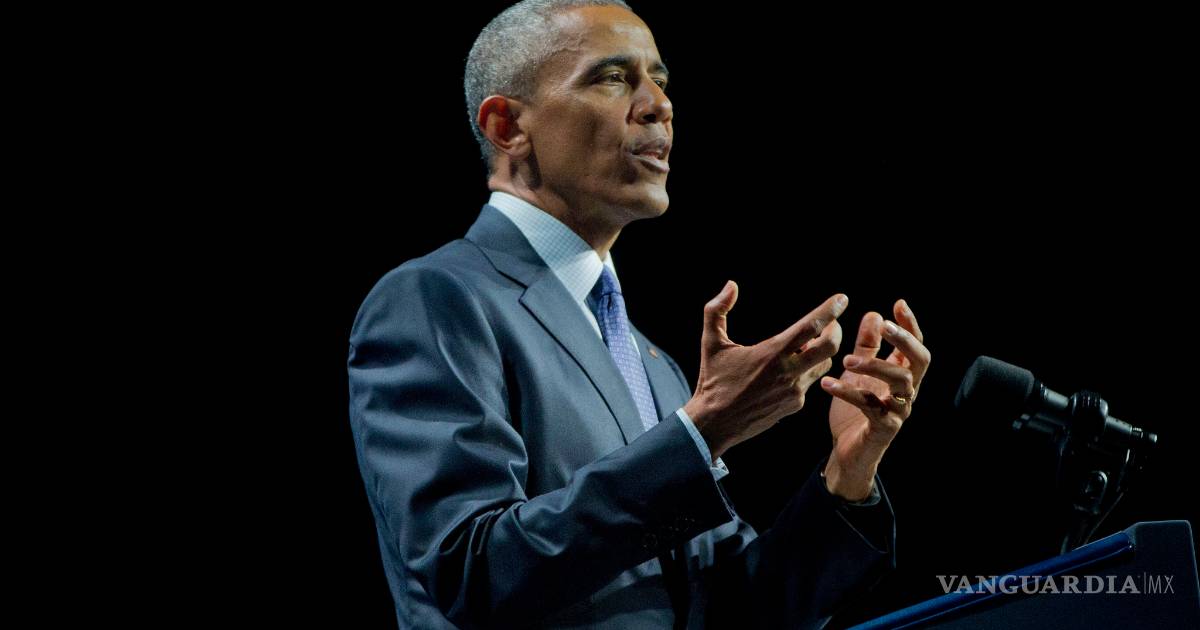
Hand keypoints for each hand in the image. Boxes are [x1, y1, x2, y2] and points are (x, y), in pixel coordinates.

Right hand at [684, 282, 846, 460]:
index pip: (811, 327)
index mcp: (772, 353)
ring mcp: (794, 391)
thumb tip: (731, 285)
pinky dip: (805, 370)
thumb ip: (717, 310)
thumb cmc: (712, 380)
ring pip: (822, 365)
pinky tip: (792, 368)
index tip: (841, 298)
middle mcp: (788, 372)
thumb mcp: (711, 343)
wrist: (715, 423)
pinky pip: (809, 382)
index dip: (830, 310)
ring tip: (808, 344)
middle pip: (830, 348)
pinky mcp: (794, 405)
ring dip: (821, 352)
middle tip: (831, 323)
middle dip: (836, 331)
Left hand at [821, 300, 929, 500]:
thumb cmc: (856, 410)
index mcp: (903, 376)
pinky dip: (848, 393)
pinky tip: (828, 384)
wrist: (848, 452)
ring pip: (901, 382)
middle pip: (920, 360)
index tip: (898, 303)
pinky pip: (871, 406)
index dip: (910, 325)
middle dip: (904, 340)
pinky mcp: (884, 428)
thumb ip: (867, 347)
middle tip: (883, 326)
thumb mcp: (859, 373)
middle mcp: (907, 392)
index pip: (916, 345)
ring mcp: (899, 411)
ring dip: (875, 365)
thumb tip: (874, 315)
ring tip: (847, 359)